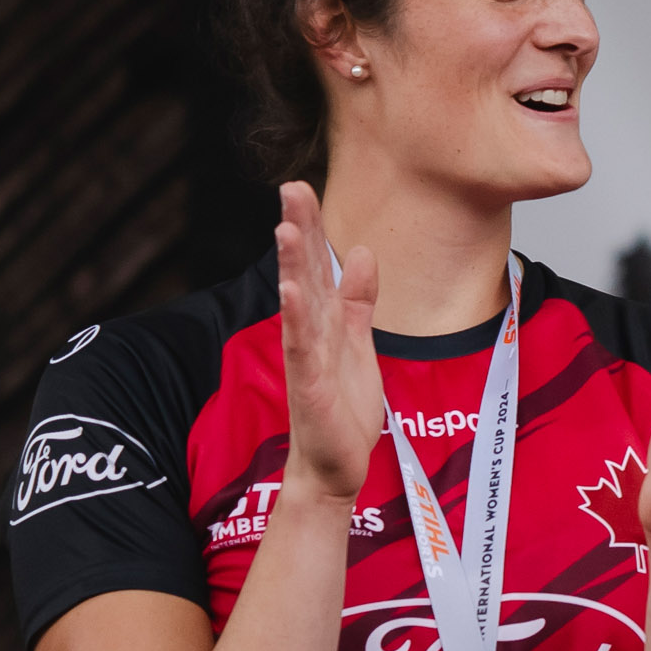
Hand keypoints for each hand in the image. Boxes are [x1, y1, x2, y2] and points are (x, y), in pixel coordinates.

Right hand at [273, 181, 385, 499]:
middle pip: (302, 273)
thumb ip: (358, 299)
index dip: (311, 226)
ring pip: (298, 304)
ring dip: (292, 267)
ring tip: (287, 229)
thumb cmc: (342, 406)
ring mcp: (306, 358)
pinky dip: (297, 319)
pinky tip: (291, 292)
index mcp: (324, 320)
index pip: (316, 264)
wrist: (336, 464)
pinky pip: (302, 348)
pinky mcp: (309, 386)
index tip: (301, 186)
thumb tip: (363, 252)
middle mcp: (309, 332)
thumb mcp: (359, 341)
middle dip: (298, 230)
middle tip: (290, 187)